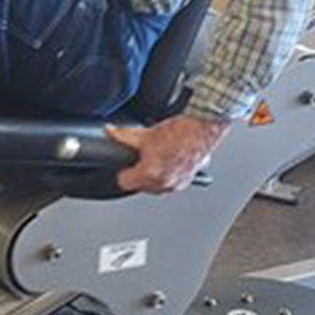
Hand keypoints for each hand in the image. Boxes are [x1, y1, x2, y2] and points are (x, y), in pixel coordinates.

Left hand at [106, 115, 229, 194]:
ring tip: (157, 155)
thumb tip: (110, 132)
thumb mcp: (146, 133)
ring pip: (156, 186)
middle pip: (141, 186)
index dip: (122, 171)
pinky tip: (170, 157)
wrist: (204, 128)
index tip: (123, 164)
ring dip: (154, 173)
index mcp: (150, 174)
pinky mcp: (188, 180)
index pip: (124, 182)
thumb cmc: (182, 131)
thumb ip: (123, 135)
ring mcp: (177, 184)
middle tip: (142, 156)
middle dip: (139, 172)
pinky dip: (168, 172)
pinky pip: (171, 182)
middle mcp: (164, 184)